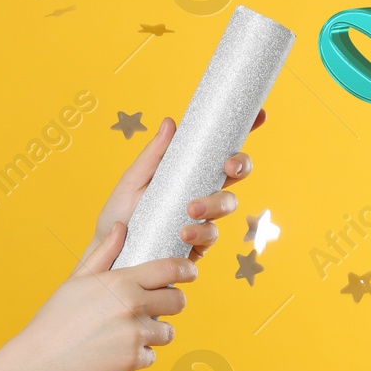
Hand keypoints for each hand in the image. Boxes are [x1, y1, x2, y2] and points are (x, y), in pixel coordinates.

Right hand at [20, 221, 196, 370]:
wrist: (40, 361)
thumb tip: (120, 226)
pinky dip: (139, 356)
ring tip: (130, 333)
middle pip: (178, 300)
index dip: (186, 270)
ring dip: (155, 333)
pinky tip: (117, 353)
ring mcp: (136, 334)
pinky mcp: (134, 360)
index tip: (190, 273)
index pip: (170, 269)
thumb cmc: (55, 319)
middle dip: (171, 303)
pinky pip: (152, 356)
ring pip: (168, 331)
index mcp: (121, 281)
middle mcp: (133, 305)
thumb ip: (104, 254)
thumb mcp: (77, 281)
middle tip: (158, 307)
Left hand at [78, 108, 264, 266]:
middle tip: (229, 167)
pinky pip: (212, 236)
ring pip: (228, 204)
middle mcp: (201, 191)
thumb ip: (152, 156)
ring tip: (191, 210)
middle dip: (241, 165)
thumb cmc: (120, 215)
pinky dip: (201, 233)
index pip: (220, 147)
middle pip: (236, 173)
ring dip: (215, 204)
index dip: (244, 130)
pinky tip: (184, 234)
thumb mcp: (132, 182)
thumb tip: (170, 123)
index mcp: (188, 170)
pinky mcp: (199, 244)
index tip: (260, 115)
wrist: (109, 255)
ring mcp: (203, 217)